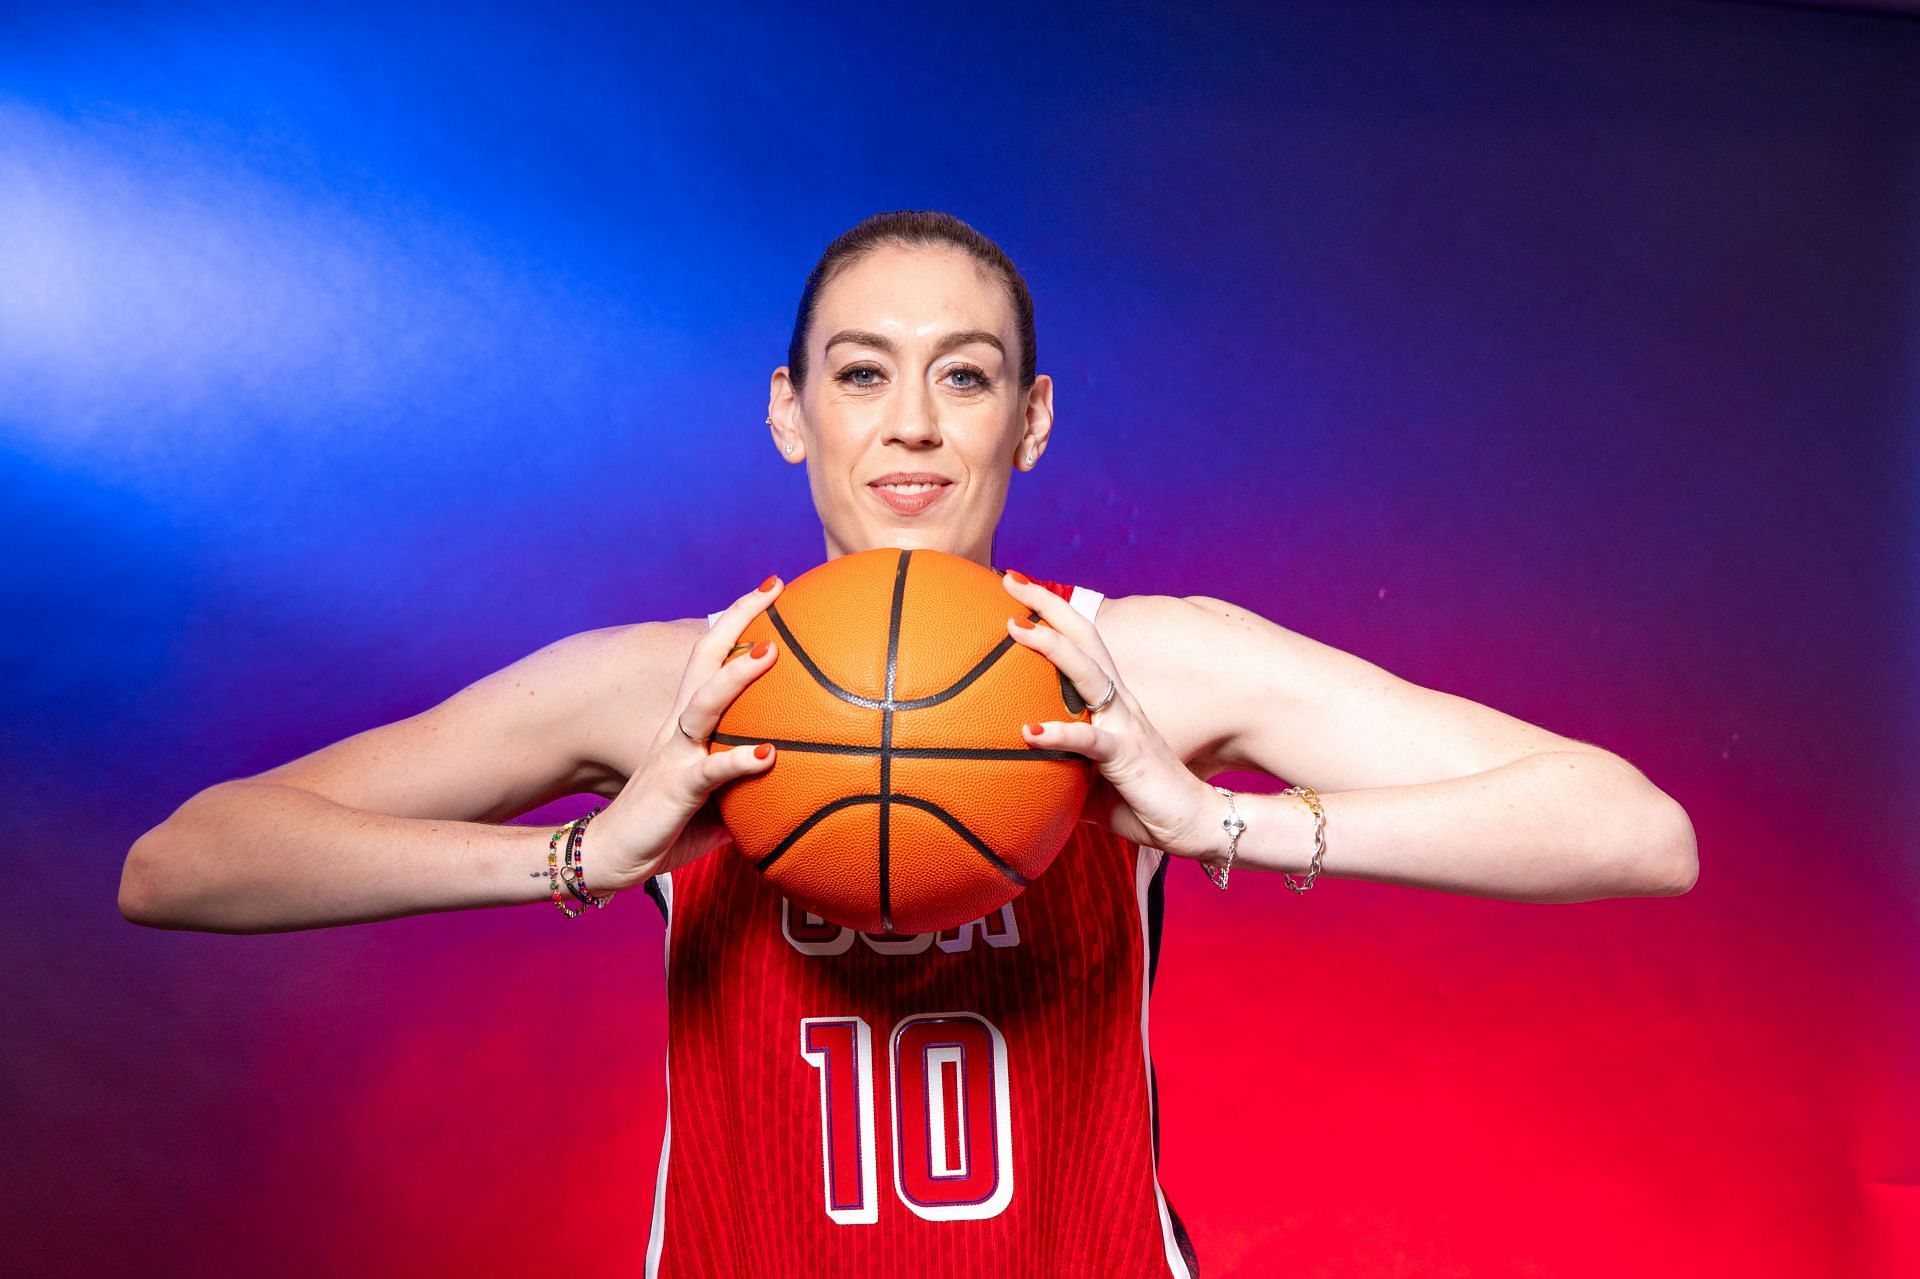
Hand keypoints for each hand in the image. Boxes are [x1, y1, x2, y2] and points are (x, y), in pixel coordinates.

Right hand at [587, 576, 784, 888]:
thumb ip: (747, 783)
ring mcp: (675, 755)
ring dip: (737, 675)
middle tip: (772, 589)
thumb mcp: (715, 798)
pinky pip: (711, 771)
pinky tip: (768, 754)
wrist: (612, 856)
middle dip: (736, 619)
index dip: (736, 623)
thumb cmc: (665, 827)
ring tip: (770, 650)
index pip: (711, 660)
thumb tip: (796, 782)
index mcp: (687, 726)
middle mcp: (678, 729)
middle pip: (704, 659)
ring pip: (705, 703)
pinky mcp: (676, 788)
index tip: (770, 591)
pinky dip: (738, 760)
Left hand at [1000, 571, 1216, 859]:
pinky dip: (1060, 734)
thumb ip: (1061, 769)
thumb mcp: (1091, 782)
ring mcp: (1126, 726)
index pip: (1082, 647)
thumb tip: (1020, 774)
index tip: (1019, 588)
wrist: (1193, 825)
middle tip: (1011, 579)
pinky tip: (1030, 731)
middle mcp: (1120, 704)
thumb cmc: (1143, 803)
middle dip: (1049, 606)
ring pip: (1088, 674)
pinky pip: (1090, 741)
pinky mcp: (1128, 756)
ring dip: (1053, 647)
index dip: (1053, 616)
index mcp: (1113, 705)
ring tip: (1016, 628)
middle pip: (1084, 640)